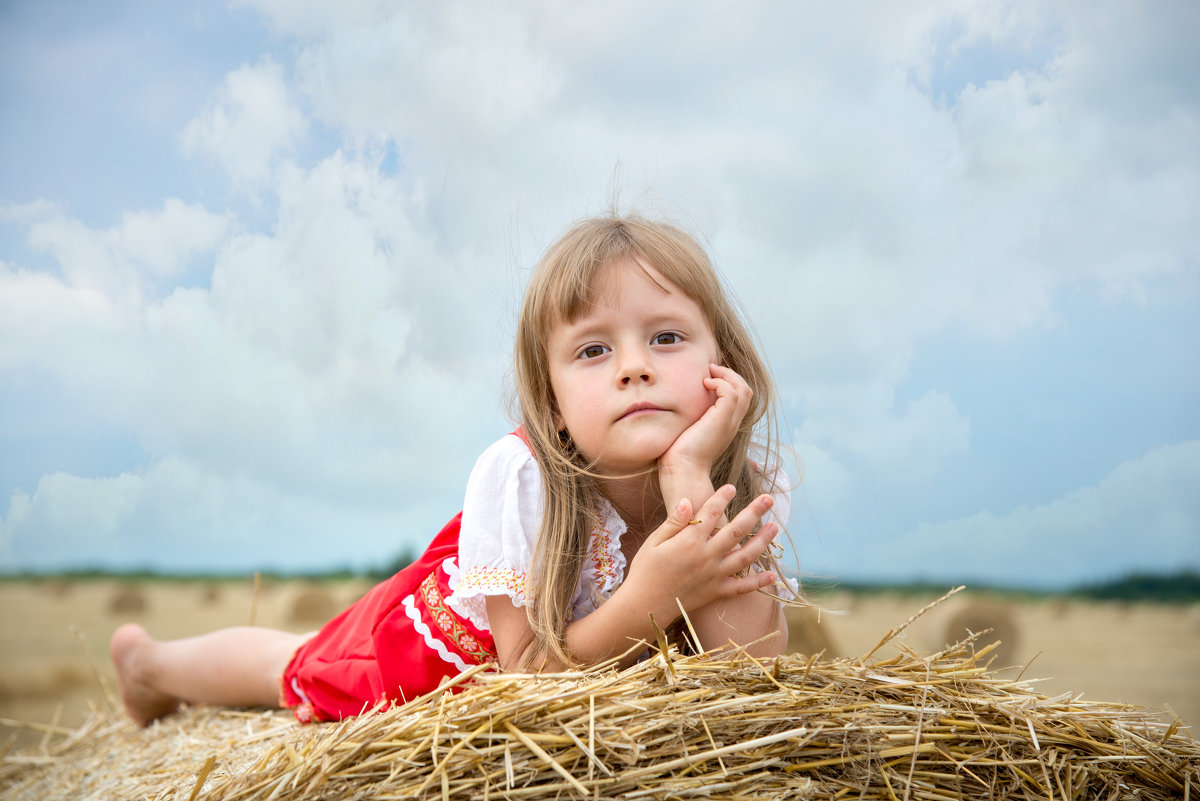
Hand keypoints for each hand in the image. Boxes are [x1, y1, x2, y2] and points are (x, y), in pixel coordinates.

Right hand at [624, 485, 778, 619]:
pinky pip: (742, 587)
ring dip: (763, 540)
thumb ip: (673, 522)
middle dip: (754, 511)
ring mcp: (715, 575)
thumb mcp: (654, 542)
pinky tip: (772, 575)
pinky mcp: (716, 592)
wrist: (645, 605)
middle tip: (769, 498)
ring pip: (746, 555)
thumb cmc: (645, 571)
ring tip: (775, 527)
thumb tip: (687, 500)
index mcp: (690, 540)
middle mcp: (707, 556)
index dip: (722, 497)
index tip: (731, 487)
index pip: (711, 512)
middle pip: (737, 530)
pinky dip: (758, 582)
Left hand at [659, 363, 752, 479]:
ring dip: (727, 375)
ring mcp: (730, 422)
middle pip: (746, 391)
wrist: (683, 470)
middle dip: (730, 375)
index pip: (740, 398)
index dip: (729, 382)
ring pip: (743, 389)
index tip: (710, 376)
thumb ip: (693, 417)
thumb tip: (679, 403)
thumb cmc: (679, 455)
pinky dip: (720, 383)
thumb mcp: (689, 430)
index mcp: (727, 426)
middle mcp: (733, 423)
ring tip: (709, 373)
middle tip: (711, 369)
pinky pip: (731, 393)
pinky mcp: (722, 420)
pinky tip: (704, 384)